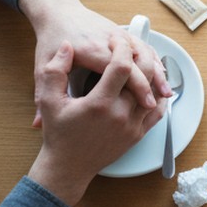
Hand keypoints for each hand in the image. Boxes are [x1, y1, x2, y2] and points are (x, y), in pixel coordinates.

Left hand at [18, 0, 170, 124]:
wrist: (58, 11)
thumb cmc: (51, 39)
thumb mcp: (42, 66)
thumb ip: (43, 95)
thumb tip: (37, 124)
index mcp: (91, 49)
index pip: (121, 69)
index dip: (136, 87)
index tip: (143, 104)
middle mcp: (109, 39)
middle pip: (138, 61)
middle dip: (150, 83)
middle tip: (155, 105)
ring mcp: (118, 34)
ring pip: (145, 53)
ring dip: (157, 73)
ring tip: (165, 93)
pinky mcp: (123, 33)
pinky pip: (144, 46)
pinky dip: (154, 61)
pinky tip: (160, 75)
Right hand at [27, 38, 164, 205]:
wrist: (68, 166)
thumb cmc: (58, 133)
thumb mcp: (48, 100)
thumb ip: (55, 71)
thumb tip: (66, 46)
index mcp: (99, 104)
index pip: (122, 67)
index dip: (122, 48)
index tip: (117, 39)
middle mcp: (120, 115)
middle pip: (143, 77)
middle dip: (140, 56)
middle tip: (132, 46)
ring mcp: (132, 127)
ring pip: (154, 92)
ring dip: (151, 73)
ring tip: (141, 61)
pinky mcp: (138, 135)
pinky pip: (157, 111)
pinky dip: (158, 95)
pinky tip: (151, 84)